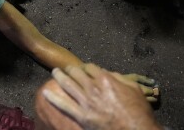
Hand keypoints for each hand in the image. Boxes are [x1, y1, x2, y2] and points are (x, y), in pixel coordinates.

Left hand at [41, 64, 162, 129]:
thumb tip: (109, 73)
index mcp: (106, 80)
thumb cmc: (138, 112)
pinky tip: (45, 93)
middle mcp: (93, 88)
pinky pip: (64, 105)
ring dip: (59, 76)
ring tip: (54, 72)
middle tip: (66, 69)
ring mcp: (86, 102)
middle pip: (76, 73)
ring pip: (68, 84)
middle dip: (70, 69)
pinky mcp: (82, 116)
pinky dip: (53, 98)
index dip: (85, 67)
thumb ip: (119, 78)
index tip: (83, 68)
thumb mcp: (134, 89)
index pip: (90, 68)